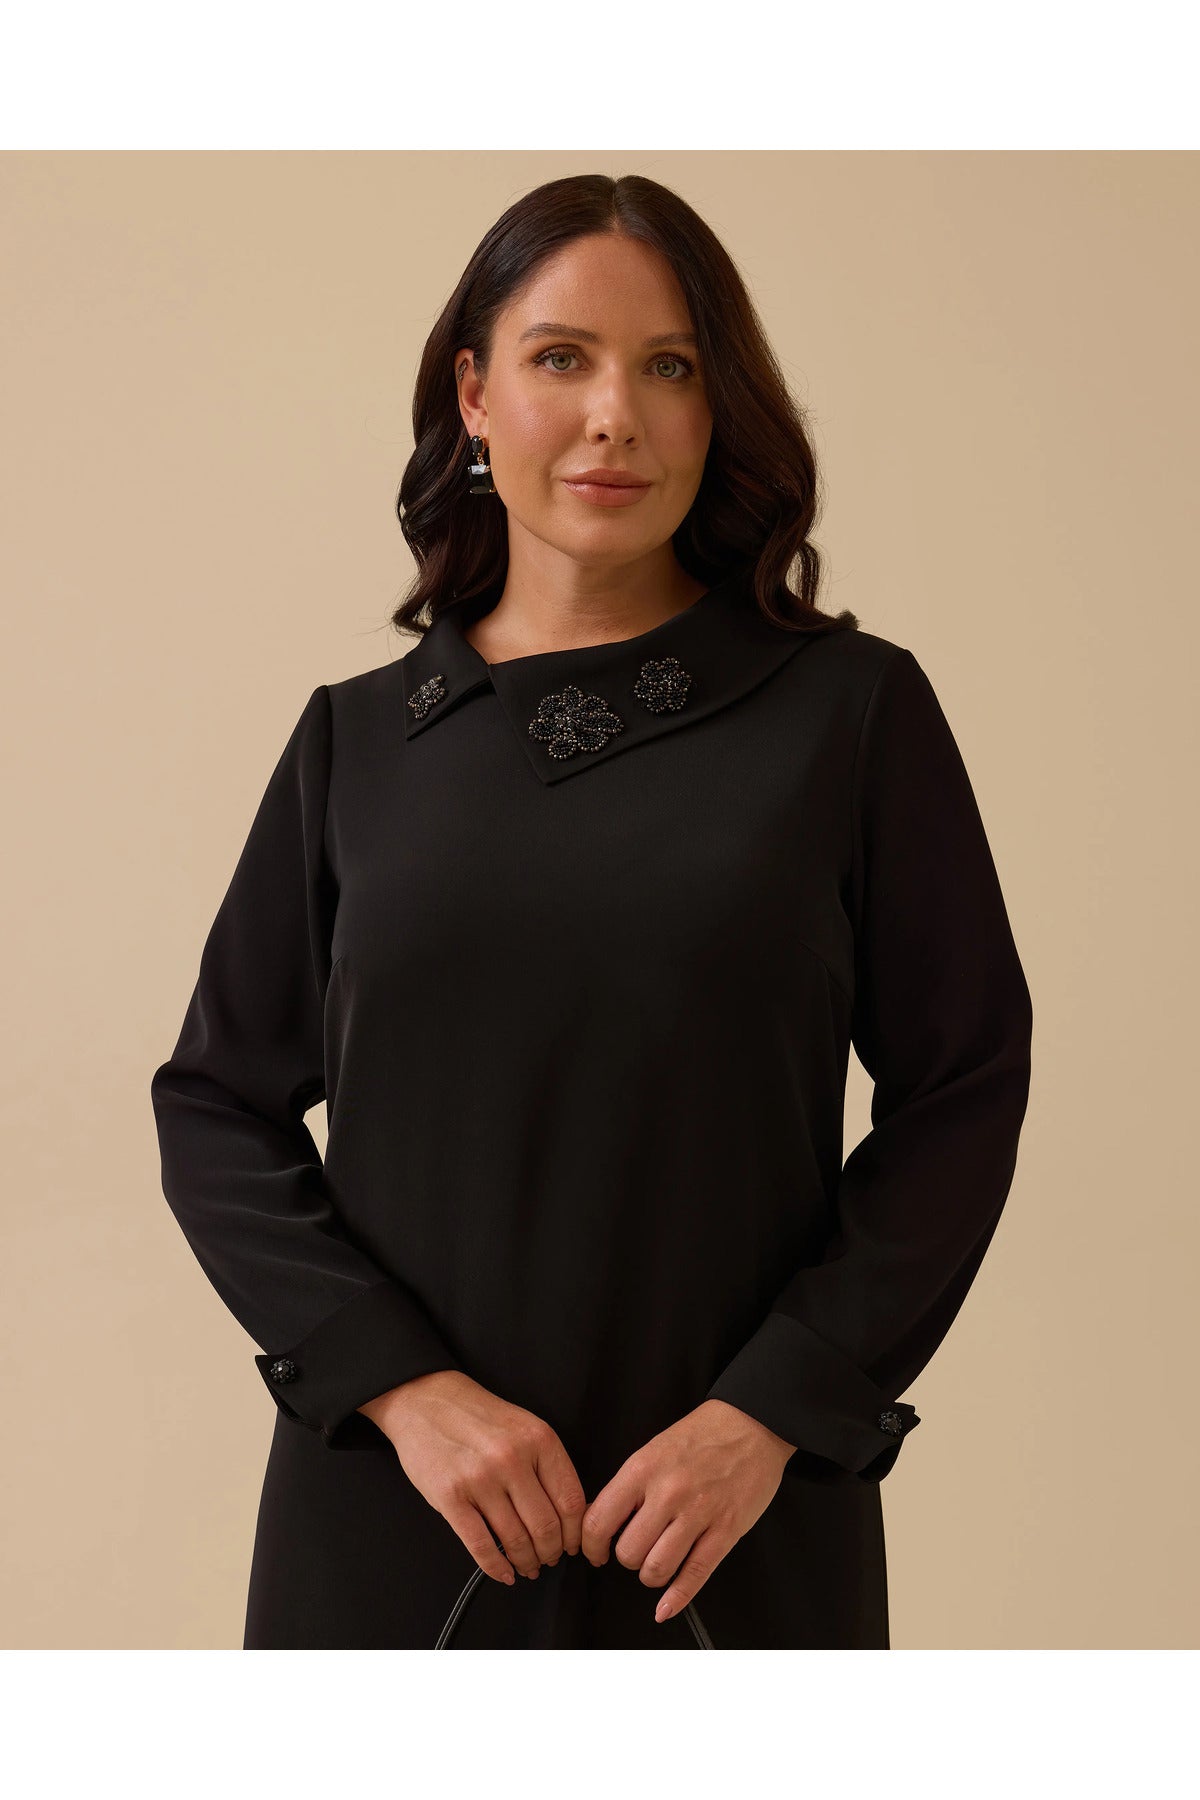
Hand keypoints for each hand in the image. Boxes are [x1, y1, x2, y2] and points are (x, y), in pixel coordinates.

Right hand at [360, 1370, 587, 1587]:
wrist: (426, 1400)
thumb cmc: (478, 1417)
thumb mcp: (525, 1427)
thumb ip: (548, 1464)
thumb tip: (571, 1514)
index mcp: (539, 1439)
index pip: (571, 1501)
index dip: (575, 1533)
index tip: (572, 1545)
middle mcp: (512, 1458)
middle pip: (546, 1526)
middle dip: (551, 1552)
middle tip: (549, 1559)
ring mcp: (480, 1478)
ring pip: (516, 1540)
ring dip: (526, 1562)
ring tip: (527, 1566)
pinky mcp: (449, 1497)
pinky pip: (480, 1546)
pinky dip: (496, 1568)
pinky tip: (503, 1573)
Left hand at [580, 1399, 794, 1623]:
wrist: (752, 1424)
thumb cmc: (703, 1435)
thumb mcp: (654, 1450)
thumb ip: (629, 1486)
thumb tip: (604, 1522)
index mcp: (643, 1469)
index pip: (599, 1521)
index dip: (591, 1546)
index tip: (595, 1551)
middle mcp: (668, 1493)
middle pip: (628, 1552)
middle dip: (628, 1558)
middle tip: (636, 1549)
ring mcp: (699, 1513)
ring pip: (657, 1569)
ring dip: (651, 1574)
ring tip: (656, 1563)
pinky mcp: (726, 1530)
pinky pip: (696, 1574)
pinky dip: (677, 1599)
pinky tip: (666, 1607)